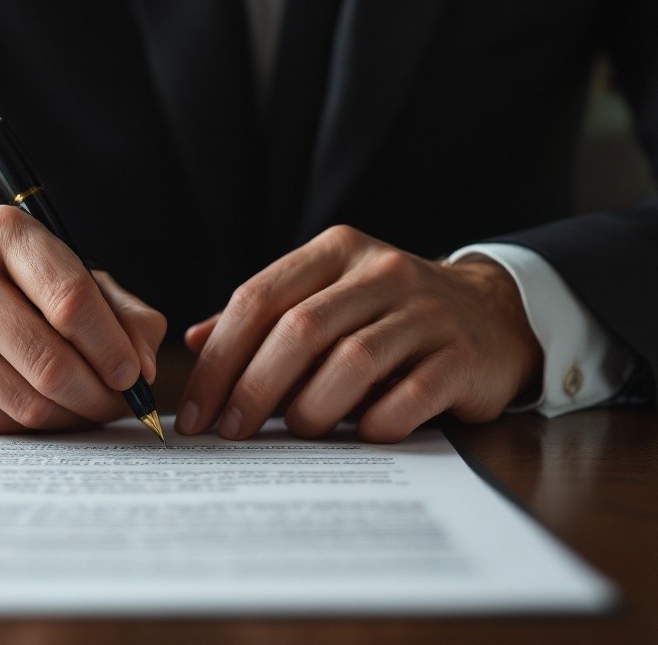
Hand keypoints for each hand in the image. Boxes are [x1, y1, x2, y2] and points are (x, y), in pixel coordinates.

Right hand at [0, 206, 165, 432]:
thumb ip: (126, 315)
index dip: (113, 347)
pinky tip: (53, 411)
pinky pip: (4, 424)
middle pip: (52, 362)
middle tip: (123, 404)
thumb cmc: (27, 288)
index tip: (137, 376)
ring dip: (75, 416)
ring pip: (30, 402)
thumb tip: (143, 372)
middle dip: (101, 394)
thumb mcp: (79, 277)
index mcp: (5, 233)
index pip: (71, 299)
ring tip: (93, 407)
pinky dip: (41, 427)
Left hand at [176, 225, 541, 442]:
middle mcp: (380, 272)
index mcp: (336, 251)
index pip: (259, 297)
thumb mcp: (326, 297)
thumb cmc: (387, 312)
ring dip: (311, 407)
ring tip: (295, 432)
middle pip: (299, 329)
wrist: (492, 312)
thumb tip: (195, 341)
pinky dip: (376, 422)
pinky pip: (410, 395)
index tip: (195, 411)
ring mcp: (426, 311)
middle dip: (253, 387)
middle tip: (230, 431)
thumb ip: (264, 317)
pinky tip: (360, 435)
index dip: (219, 358)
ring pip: (352, 360)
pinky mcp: (462, 355)